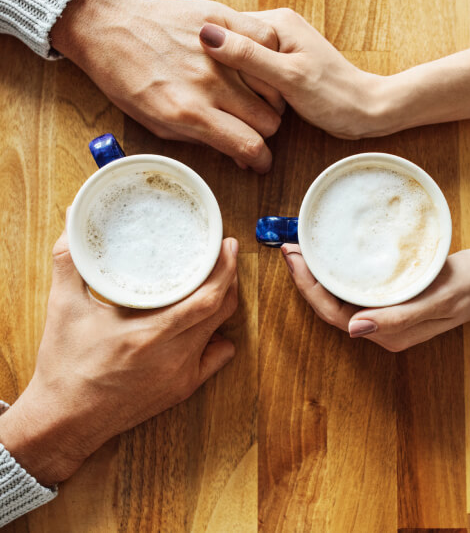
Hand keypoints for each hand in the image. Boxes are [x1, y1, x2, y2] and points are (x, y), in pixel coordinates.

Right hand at [0, 224, 238, 485]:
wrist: (65, 422)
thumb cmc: (64, 367)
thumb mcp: (63, 309)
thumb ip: (70, 263)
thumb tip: (72, 224)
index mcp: (149, 333)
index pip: (207, 298)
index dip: (225, 269)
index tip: (226, 246)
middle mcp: (174, 355)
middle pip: (221, 309)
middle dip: (229, 277)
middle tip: (224, 253)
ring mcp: (182, 374)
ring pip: (221, 329)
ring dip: (223, 302)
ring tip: (217, 279)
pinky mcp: (183, 388)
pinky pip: (216, 357)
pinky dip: (219, 336)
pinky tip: (208, 324)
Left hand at [51, 0, 284, 172]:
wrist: (108, 28)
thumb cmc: (128, 80)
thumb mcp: (159, 125)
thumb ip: (204, 141)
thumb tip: (239, 154)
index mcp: (190, 114)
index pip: (249, 145)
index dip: (261, 160)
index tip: (261, 161)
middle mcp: (209, 83)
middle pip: (268, 119)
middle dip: (263, 130)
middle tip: (251, 126)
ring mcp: (217, 50)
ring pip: (273, 85)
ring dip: (268, 97)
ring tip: (253, 97)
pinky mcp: (220, 19)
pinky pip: (266, 41)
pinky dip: (267, 56)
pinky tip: (255, 65)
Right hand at [199, 8, 394, 138]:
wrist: (364, 111)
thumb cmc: (334, 96)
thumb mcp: (289, 78)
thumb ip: (250, 58)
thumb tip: (209, 37)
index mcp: (278, 23)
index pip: (229, 30)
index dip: (215, 57)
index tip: (208, 80)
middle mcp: (277, 29)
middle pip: (234, 47)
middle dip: (227, 75)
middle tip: (225, 99)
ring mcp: (280, 48)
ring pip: (242, 64)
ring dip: (237, 85)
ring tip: (238, 105)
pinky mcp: (282, 66)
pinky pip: (254, 74)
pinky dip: (249, 91)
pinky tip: (248, 106)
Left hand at [280, 246, 469, 351]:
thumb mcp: (439, 299)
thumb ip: (399, 317)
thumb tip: (355, 329)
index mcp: (389, 333)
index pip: (333, 313)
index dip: (308, 287)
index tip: (293, 257)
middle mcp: (380, 328)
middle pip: (329, 307)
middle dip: (305, 279)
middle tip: (290, 247)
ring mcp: (383, 316)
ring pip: (337, 299)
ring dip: (316, 276)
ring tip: (301, 249)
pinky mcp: (388, 302)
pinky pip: (351, 292)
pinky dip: (334, 274)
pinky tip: (327, 258)